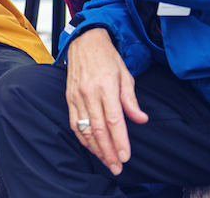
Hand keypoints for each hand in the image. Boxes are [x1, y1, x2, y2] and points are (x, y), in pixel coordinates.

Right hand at [66, 28, 148, 175]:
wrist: (84, 41)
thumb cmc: (108, 58)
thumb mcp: (126, 75)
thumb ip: (131, 100)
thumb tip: (141, 120)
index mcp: (106, 86)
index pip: (114, 120)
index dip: (120, 140)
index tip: (125, 156)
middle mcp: (89, 92)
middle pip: (98, 129)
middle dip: (108, 152)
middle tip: (117, 167)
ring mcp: (76, 96)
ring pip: (85, 129)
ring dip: (95, 148)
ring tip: (106, 161)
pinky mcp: (69, 97)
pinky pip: (74, 122)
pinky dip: (82, 138)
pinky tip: (91, 147)